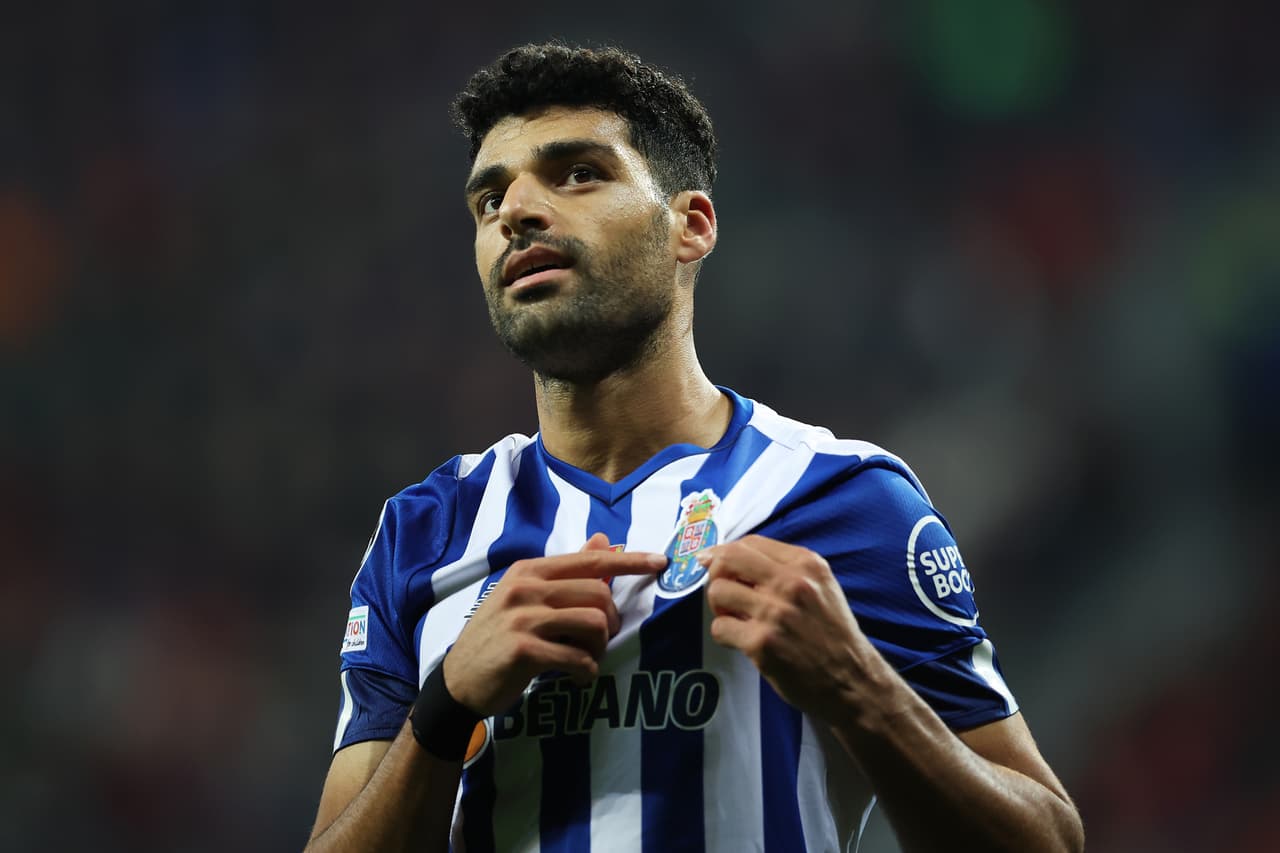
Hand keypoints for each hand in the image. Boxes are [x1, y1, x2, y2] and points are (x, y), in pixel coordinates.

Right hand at [443, 534, 665, 716]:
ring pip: (593, 623)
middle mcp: (526, 588)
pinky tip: (577, 676)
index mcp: (530, 570)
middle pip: (599, 593)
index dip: (630, 560)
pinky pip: (577, 656)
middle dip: (610, 622)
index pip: (590, 560)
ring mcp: (522, 618)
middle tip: (598, 641)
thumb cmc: (499, 638)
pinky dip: (586, 670)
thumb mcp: (526, 598)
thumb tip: (604, 539)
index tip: (661, 562)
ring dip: (599, 647)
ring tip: (586, 659)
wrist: (458, 681)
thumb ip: (566, 572)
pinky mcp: (522, 650)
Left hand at [701, 535, 879, 723]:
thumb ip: (784, 569)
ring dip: (719, 607)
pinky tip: (742, 641)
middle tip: (724, 593)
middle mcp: (791, 583)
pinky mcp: (762, 643)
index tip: (713, 562)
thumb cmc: (832, 634)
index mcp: (806, 564)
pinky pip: (720, 628)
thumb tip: (730, 557)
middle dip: (716, 574)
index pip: (750, 543)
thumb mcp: (821, 586)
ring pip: (718, 592)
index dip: (725, 552)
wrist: (852, 679)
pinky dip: (725, 635)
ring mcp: (775, 613)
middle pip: (728, 559)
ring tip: (736, 619)